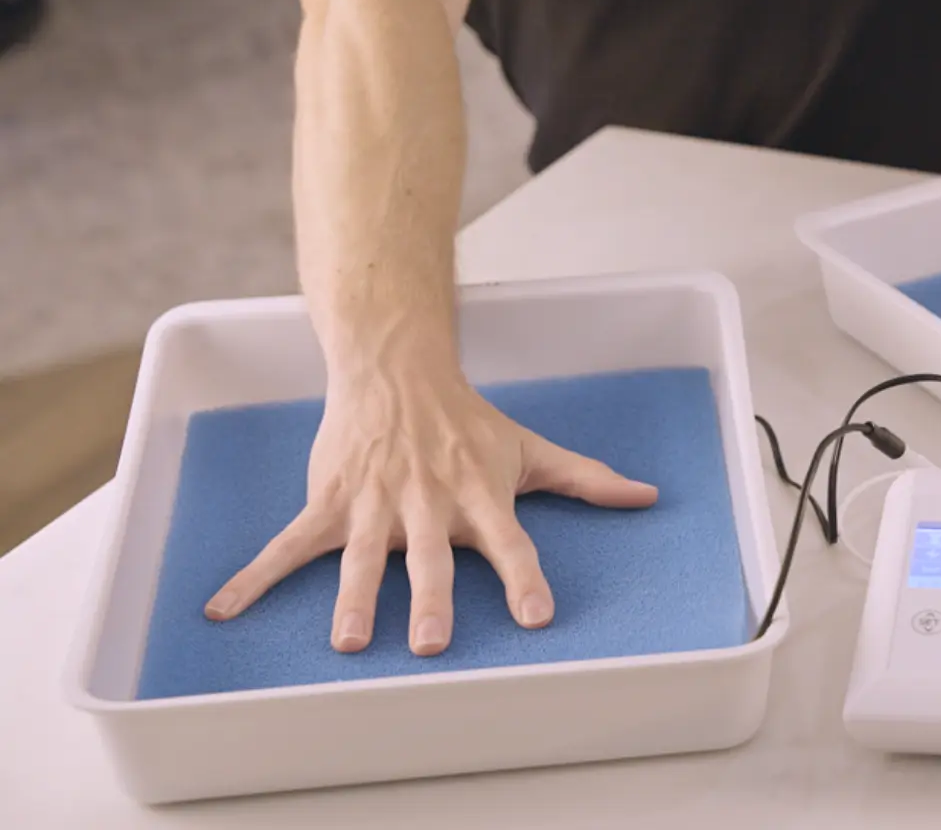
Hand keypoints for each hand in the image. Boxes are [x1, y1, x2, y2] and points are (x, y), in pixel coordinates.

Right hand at [203, 367, 657, 654]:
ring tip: (348, 642)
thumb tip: (646, 497)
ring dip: (352, 599)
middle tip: (428, 644)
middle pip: (430, 559)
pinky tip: (224, 610)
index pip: (510, 544)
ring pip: (361, 558)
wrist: (397, 368)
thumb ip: (586, 480)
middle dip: (427, 598)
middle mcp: (428, 504)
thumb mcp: (530, 449)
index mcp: (479, 497)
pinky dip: (253, 578)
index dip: (524, 579)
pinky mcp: (329, 500)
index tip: (536, 617)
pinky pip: (288, 545)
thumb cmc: (468, 421)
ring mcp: (374, 504)